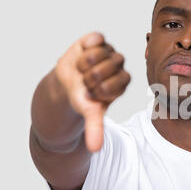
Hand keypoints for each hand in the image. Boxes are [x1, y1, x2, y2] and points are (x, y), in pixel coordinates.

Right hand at [55, 32, 130, 151]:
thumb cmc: (82, 97)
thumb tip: (95, 149)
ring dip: (83, 65)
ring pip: (97, 55)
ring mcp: (109, 51)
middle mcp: (119, 65)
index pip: (115, 84)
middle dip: (89, 78)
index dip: (98, 90)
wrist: (67, 82)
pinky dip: (84, 48)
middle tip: (85, 81)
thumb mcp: (89, 112)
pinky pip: (95, 40)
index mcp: (123, 82)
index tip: (92, 93)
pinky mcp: (99, 40)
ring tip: (81, 69)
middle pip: (105, 70)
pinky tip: (81, 54)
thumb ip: (95, 128)